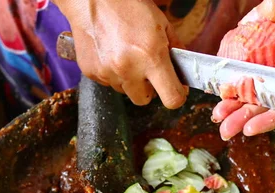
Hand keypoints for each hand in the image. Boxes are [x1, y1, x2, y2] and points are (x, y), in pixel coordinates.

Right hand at [55, 0, 186, 108]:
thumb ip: (175, 50)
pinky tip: (111, 53)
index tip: (176, 89)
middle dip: (149, 89)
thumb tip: (182, 72)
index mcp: (151, 57)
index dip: (177, 95)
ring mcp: (107, 73)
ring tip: (125, 55)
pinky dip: (112, 72)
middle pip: (144, 100)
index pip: (172, 98)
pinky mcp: (91, 73)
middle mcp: (128, 69)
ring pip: (125, 91)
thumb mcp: (162, 24)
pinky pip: (108, 82)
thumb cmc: (129, 6)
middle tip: (147, 70)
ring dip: (129, 79)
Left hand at [213, 0, 274, 139]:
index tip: (250, 127)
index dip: (271, 118)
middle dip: (246, 116)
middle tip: (225, 128)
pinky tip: (222, 87)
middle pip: (272, 102)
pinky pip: (255, 71)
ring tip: (219, 112)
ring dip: (239, 102)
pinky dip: (239, 79)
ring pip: (261, 90)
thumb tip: (256, 19)